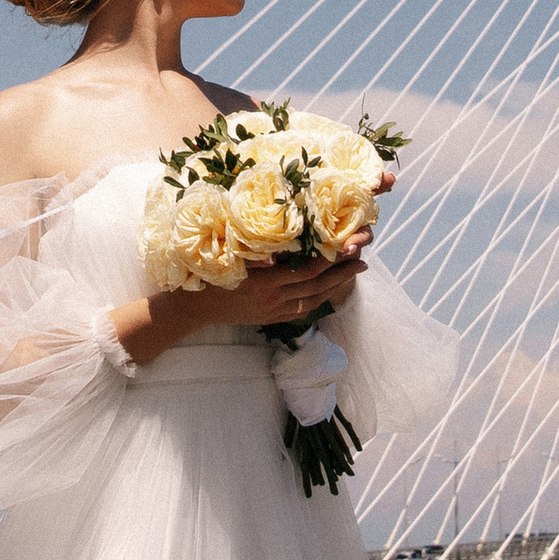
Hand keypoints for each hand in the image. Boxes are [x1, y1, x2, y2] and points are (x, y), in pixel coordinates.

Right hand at [210, 249, 365, 326]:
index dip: (329, 260)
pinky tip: (329, 291)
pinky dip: (318, 300)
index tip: (345, 247)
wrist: (196, 307)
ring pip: (313, 300)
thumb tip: (291, 241)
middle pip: (317, 287)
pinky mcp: (271, 318)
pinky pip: (301, 311)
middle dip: (342, 274)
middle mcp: (274, 299)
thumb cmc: (211, 275)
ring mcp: (274, 311)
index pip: (307, 271)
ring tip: (352, 274)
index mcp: (267, 282)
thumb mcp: (234, 258)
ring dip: (335, 287)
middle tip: (362, 262)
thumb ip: (261, 251)